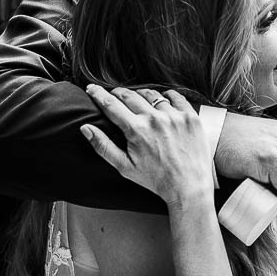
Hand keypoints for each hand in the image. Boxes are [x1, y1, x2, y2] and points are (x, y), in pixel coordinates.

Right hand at [83, 85, 214, 207]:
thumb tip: (85, 128)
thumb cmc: (156, 179)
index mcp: (136, 130)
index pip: (111, 104)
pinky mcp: (191, 117)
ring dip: (141, 94)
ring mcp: (174, 116)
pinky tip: (162, 101)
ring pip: (152, 95)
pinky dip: (166, 96)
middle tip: (114, 95)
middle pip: (129, 95)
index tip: (91, 88)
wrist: (189, 187)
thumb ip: (103, 146)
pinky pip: (176, 97)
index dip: (98, 94)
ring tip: (137, 100)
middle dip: (118, 93)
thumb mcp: (125, 166)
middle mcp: (155, 119)